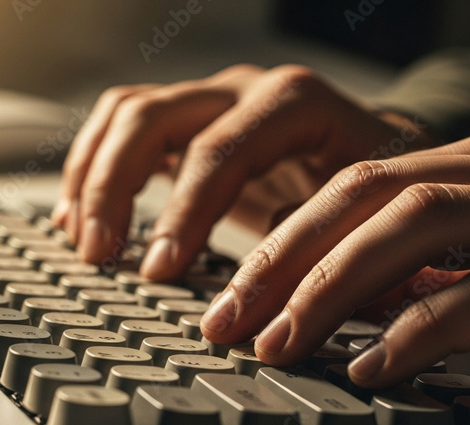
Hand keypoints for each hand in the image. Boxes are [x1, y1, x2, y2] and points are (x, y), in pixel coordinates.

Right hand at [55, 64, 433, 278]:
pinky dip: (95, 170)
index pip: (220, 150)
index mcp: (294, 103)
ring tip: (82, 240)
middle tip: (101, 256)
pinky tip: (80, 219)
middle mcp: (245, 91)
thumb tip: (263, 288)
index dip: (183, 212)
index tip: (161, 271)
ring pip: (128, 114)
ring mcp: (214, 103)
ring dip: (93, 175)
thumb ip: (324, 240)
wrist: (389, 153)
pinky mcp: (194, 126)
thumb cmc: (384, 186)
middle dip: (116, 187)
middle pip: (154, 116)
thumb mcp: (371, 212)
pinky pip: (126, 131)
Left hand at [200, 120, 469, 424]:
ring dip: (336, 289)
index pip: (364, 179)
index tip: (232, 294)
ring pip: (424, 226)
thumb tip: (344, 300)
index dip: (286, 237)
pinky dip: (422, 328)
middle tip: (232, 317)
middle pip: (376, 191)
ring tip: (283, 343)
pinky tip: (376, 366)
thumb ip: (438, 267)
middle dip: (288, 257)